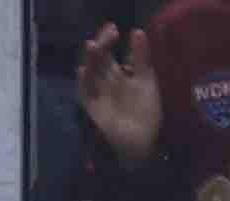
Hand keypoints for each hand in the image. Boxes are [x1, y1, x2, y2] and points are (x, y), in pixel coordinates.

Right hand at [77, 22, 163, 164]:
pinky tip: (83, 71)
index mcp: (118, 74)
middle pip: (97, 60)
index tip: (115, 29)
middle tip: (108, 34)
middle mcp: (106, 83)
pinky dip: (83, 84)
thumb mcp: (146, 78)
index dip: (108, 39)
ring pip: (90, 74)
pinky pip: (85, 96)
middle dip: (100, 45)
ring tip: (92, 45)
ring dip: (90, 60)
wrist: (144, 142)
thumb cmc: (146, 112)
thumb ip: (141, 56)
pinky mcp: (94, 111)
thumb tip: (137, 30)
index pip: (108, 52)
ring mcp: (99, 96)